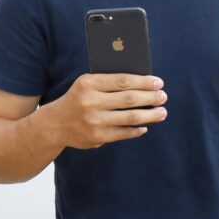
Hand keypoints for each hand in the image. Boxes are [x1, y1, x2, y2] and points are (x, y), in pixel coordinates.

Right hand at [51, 73, 167, 148]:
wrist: (54, 124)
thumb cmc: (78, 98)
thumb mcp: (87, 83)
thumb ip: (109, 82)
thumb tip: (142, 83)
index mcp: (89, 83)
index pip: (123, 80)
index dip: (144, 81)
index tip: (159, 82)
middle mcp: (91, 102)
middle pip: (129, 99)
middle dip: (150, 97)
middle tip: (164, 96)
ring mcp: (94, 121)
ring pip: (129, 117)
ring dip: (150, 115)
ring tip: (162, 112)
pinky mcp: (96, 137)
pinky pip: (123, 133)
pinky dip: (137, 129)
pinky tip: (146, 125)